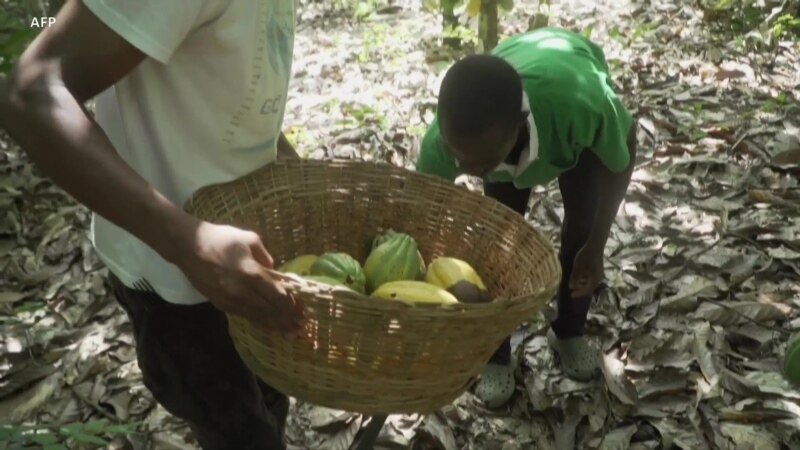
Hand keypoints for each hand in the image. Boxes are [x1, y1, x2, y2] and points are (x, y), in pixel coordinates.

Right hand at [174, 221, 303, 335]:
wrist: (188, 246)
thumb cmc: (220, 238)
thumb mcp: (249, 239)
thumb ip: (266, 257)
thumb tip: (274, 272)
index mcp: (251, 273)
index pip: (277, 296)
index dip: (291, 306)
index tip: (302, 311)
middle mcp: (242, 291)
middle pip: (270, 311)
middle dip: (287, 320)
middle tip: (301, 328)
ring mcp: (230, 300)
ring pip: (257, 318)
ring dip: (275, 326)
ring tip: (289, 332)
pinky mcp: (221, 304)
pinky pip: (245, 316)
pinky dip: (259, 322)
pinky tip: (268, 326)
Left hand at [568, 244, 604, 298]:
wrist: (595, 245)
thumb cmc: (586, 256)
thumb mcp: (578, 267)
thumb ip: (575, 278)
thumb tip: (571, 287)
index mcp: (595, 279)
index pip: (587, 290)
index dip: (579, 293)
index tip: (571, 295)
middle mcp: (598, 278)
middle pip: (589, 288)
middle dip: (580, 289)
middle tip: (572, 289)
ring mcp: (599, 273)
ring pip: (590, 283)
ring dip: (582, 284)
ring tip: (574, 282)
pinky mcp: (597, 269)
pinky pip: (591, 278)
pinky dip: (584, 279)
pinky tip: (579, 275)